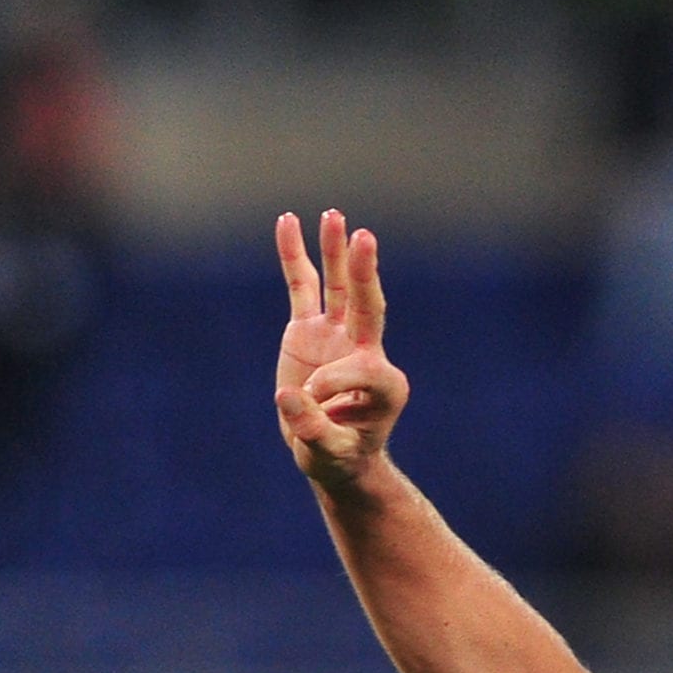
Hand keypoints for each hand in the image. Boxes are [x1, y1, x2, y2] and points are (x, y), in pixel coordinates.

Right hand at [274, 210, 408, 486]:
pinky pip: (302, 287)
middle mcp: (367, 350)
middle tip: (365, 238)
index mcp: (385, 382)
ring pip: (339, 287)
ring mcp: (339, 335)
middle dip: (365, 273)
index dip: (328, 386)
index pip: (356, 368)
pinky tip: (287, 222)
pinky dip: (295, 256)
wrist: (331, 454)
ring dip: (335, 253)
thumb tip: (286, 398)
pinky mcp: (310, 330)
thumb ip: (312, 429)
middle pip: (367, 304)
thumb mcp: (328, 454)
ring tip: (333, 216)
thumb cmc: (339, 456)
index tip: (306, 408)